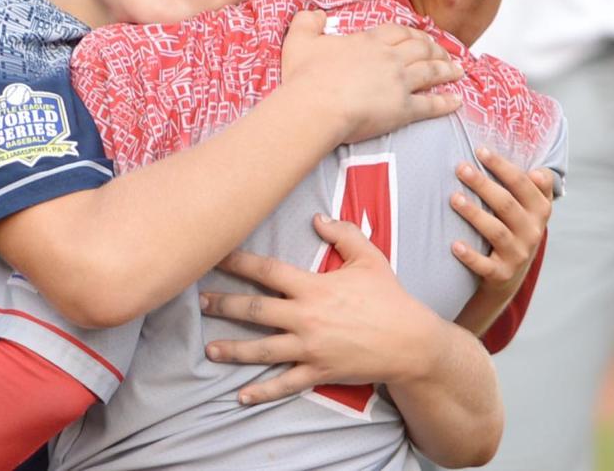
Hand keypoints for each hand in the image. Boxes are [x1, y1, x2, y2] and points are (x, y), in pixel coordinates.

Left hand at [200, 214, 442, 404]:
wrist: (414, 344)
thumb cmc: (390, 299)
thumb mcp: (370, 259)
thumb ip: (343, 234)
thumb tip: (317, 217)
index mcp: (314, 287)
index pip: (267, 270)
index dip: (238, 261)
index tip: (213, 255)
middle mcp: (306, 317)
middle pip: (255, 310)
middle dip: (224, 305)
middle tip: (199, 302)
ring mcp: (310, 348)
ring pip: (262, 349)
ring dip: (233, 350)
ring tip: (209, 349)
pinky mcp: (318, 372)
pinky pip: (285, 383)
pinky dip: (262, 391)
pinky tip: (241, 396)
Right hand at [280, 10, 462, 143]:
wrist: (315, 106)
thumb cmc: (305, 77)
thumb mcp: (298, 41)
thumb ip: (306, 22)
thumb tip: (315, 13)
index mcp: (368, 42)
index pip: (397, 32)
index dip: (410, 33)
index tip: (419, 36)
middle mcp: (389, 58)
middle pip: (420, 49)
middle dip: (434, 49)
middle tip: (442, 52)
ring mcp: (399, 83)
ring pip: (431, 72)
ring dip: (446, 70)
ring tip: (457, 70)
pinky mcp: (403, 109)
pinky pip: (430, 105)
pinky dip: (446, 102)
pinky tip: (457, 101)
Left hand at [451, 148, 552, 305]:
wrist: (508, 276)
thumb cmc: (513, 229)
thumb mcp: (528, 209)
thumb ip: (531, 187)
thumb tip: (539, 169)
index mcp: (539, 210)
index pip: (524, 183)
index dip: (503, 166)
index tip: (480, 150)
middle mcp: (533, 231)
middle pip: (507, 204)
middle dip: (483, 184)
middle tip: (460, 168)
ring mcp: (518, 254)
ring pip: (497, 231)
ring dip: (475, 214)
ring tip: (454, 198)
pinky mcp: (502, 274)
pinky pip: (486, 265)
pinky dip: (471, 256)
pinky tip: (455, 245)